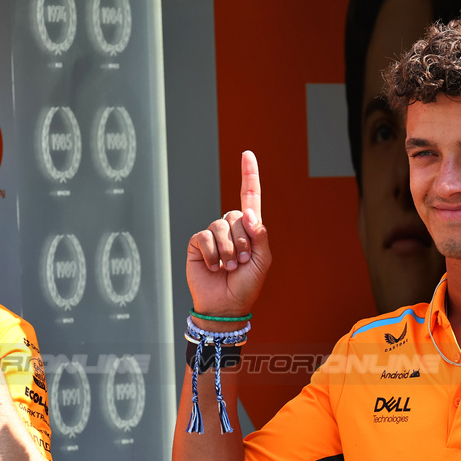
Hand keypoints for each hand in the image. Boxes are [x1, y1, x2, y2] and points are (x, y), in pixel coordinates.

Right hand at [186, 151, 269, 318]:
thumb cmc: (246, 285)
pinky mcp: (198, 244)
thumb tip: (247, 213)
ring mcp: (213, 236)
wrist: (226, 306)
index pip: (249, 197)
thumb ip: (259, 235)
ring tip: (230, 267)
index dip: (249, 175)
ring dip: (229, 250)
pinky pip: (205, 237)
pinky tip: (214, 267)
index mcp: (249, 230)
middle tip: (242, 262)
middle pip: (236, 215)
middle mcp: (230, 229)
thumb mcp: (263, 260)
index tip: (247, 154)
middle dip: (243, 241)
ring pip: (221, 226)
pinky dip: (213, 254)